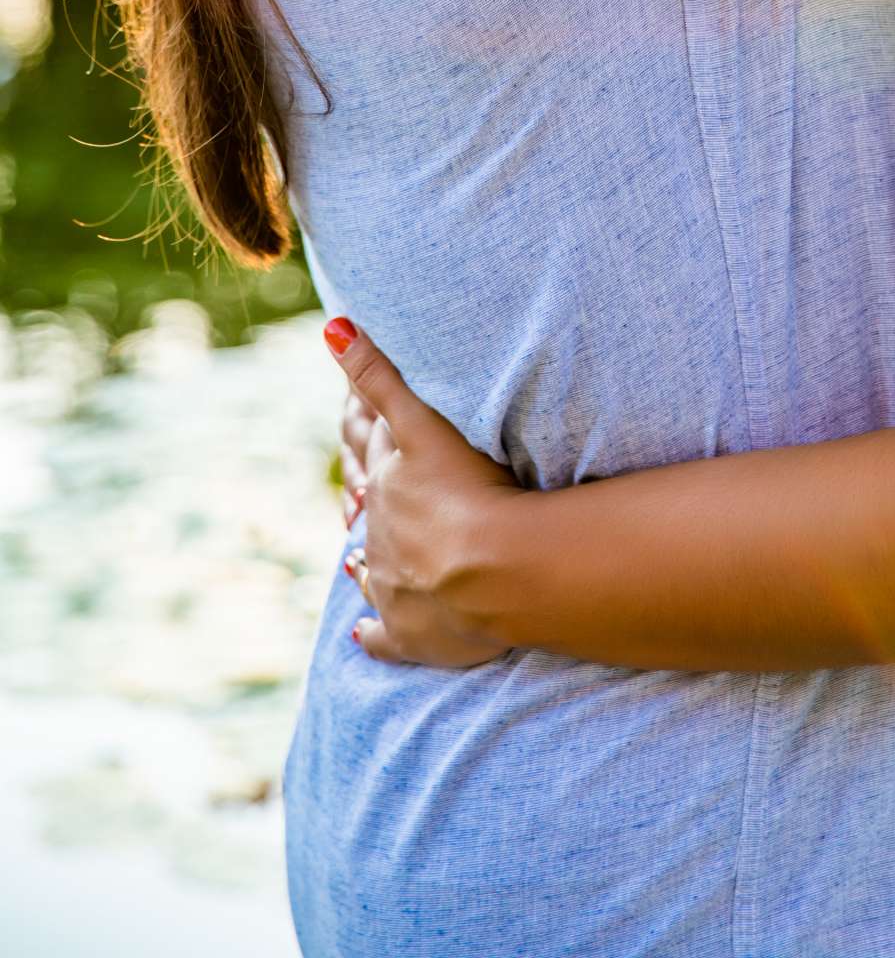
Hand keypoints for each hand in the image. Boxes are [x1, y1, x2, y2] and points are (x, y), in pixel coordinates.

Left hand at [324, 317, 518, 668]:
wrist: (495, 572)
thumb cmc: (467, 490)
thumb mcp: (421, 423)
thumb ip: (379, 375)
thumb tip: (331, 326)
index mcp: (387, 486)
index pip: (376, 456)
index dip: (373, 441)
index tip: (368, 432)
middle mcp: (382, 538)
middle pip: (371, 513)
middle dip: (367, 501)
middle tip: (360, 496)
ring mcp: (394, 589)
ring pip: (371, 571)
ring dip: (367, 563)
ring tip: (357, 558)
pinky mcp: (411, 634)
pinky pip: (382, 635)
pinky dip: (370, 633)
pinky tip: (359, 633)